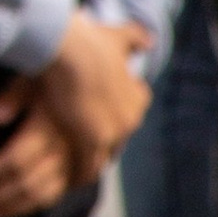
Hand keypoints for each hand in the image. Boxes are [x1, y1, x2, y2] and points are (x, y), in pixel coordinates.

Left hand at [0, 88, 80, 216]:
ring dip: (9, 209)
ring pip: (40, 196)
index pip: (15, 160)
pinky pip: (53, 197)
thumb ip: (11, 96)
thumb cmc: (56, 78)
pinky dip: (28, 207)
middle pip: (26, 183)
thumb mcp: (34, 77)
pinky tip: (8, 211)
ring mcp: (73, 163)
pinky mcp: (75, 171)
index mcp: (50, 128)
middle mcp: (64, 150)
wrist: (93, 82)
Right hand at [30, 11, 153, 170]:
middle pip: (116, 140)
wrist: (71, 49)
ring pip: (102, 157)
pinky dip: (78, 173)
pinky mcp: (93, 141)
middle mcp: (130, 118)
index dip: (112, 119)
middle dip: (101, 144)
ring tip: (73, 173)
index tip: (97, 122)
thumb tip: (151, 42)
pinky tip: (66, 180)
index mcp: (138, 98)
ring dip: (89, 164)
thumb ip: (136, 39)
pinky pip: (87, 166)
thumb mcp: (119, 37)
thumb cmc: (89, 41)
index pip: (128, 116)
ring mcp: (114, 132)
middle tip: (82, 150)